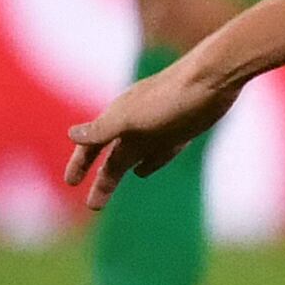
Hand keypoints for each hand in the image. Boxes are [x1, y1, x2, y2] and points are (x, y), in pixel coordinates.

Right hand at [66, 56, 237, 206]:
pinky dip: (148, 163)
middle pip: (114, 158)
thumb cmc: (171, 97)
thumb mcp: (132, 116)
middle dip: (102, 181)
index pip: (93, 146)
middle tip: (93, 207)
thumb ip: (103, 128)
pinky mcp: (180, 130)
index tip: (70, 183)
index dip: (80, 164)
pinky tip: (143, 171)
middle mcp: (135, 123)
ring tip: (109, 188)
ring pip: (133, 156)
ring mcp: (158, 127)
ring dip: (121, 172)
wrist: (213, 78)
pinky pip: (158, 151)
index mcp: (119, 117)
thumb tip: (70, 135)